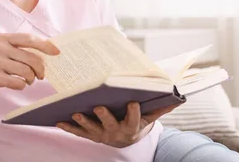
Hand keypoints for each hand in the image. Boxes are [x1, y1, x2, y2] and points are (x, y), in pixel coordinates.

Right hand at [0, 33, 59, 94]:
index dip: (46, 45)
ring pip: (26, 71)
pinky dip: (22, 85)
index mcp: (4, 38)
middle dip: (41, 68)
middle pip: (31, 58)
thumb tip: (45, 54)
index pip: (30, 39)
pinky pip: (17, 82)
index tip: (57, 52)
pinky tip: (18, 84)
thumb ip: (19, 48)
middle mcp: (0, 48)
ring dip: (31, 78)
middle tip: (41, 75)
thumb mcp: (1, 48)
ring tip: (28, 80)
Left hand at [56, 102, 180, 147]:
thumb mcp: (151, 117)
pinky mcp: (90, 135)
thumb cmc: (139, 122)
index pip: (135, 119)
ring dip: (83, 121)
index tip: (133, 102)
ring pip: (92, 129)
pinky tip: (58, 120)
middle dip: (104, 116)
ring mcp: (102, 135)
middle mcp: (116, 132)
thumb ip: (162, 107)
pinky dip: (69, 127)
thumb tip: (179, 98)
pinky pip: (78, 132)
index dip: (134, 112)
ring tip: (75, 112)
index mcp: (133, 126)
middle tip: (98, 106)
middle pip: (110, 124)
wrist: (126, 140)